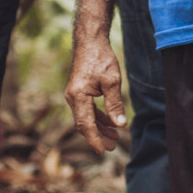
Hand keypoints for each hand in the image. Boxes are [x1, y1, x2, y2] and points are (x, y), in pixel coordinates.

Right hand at [65, 35, 126, 154]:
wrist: (90, 41)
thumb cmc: (101, 58)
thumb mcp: (112, 81)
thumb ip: (115, 104)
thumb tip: (120, 125)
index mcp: (78, 96)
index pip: (86, 125)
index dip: (95, 139)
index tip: (103, 151)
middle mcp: (73, 97)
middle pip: (84, 124)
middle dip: (98, 137)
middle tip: (113, 147)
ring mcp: (74, 94)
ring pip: (86, 117)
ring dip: (100, 128)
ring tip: (115, 137)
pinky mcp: (79, 91)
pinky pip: (87, 109)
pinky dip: (98, 117)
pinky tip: (110, 122)